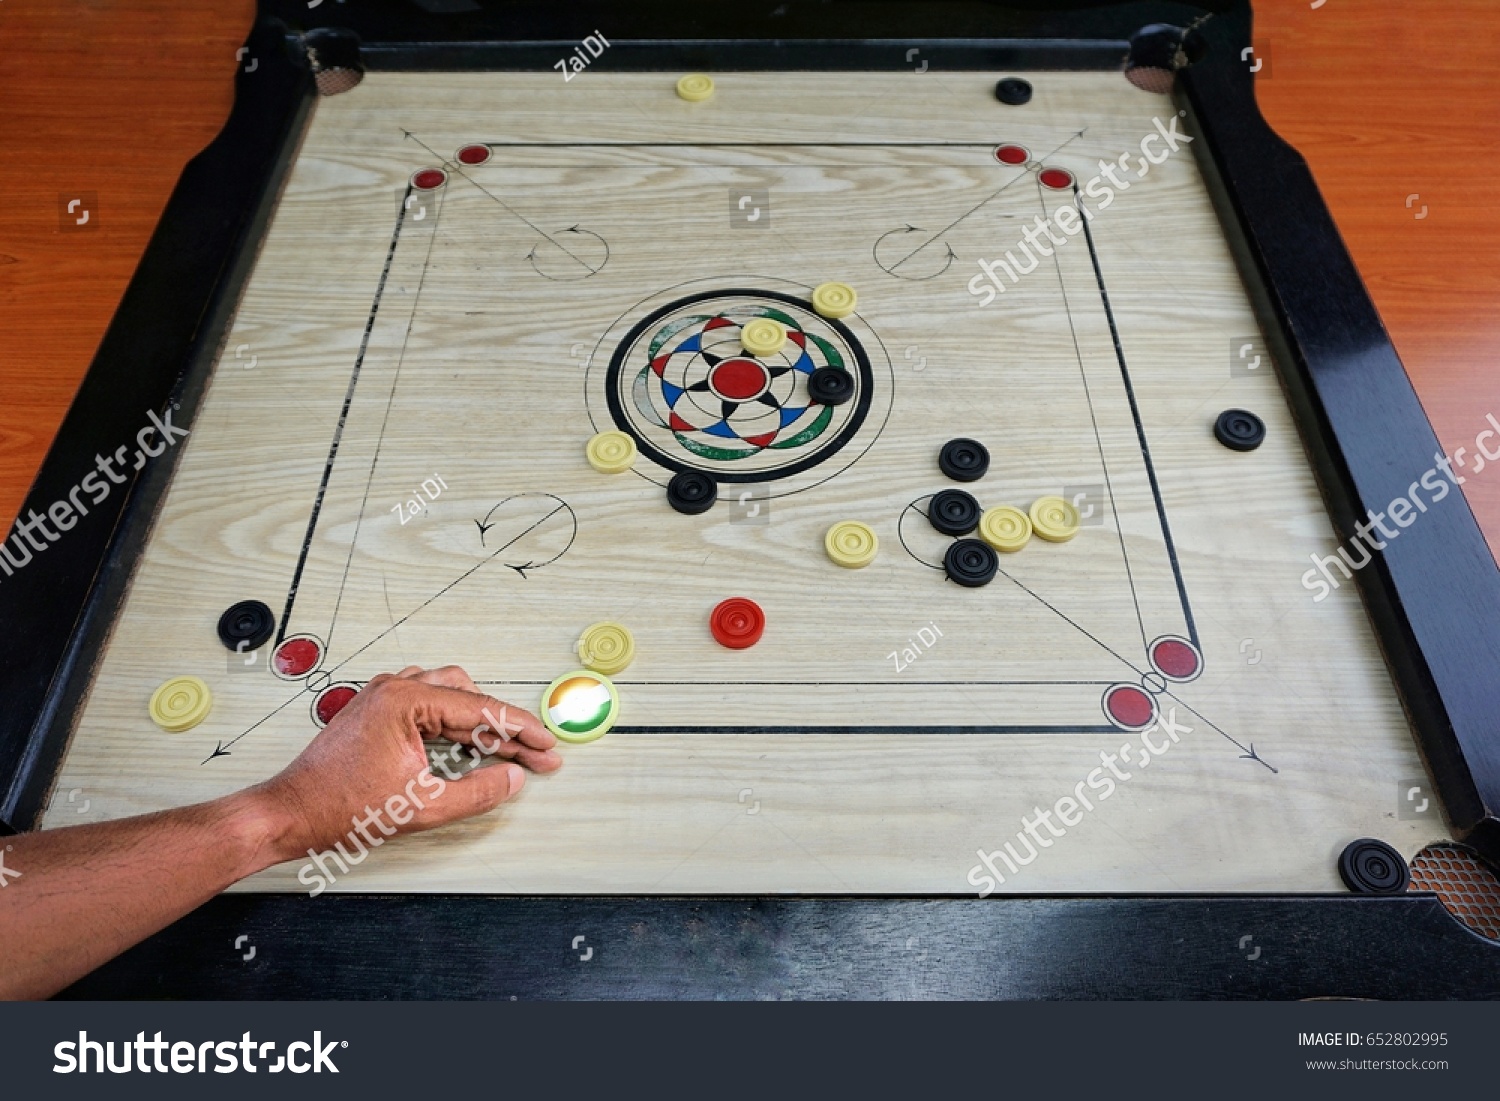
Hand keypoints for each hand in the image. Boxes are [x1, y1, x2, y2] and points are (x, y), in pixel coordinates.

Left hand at [241, 665, 560, 863]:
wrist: (292, 813)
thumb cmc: (339, 806)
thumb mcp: (424, 807)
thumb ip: (478, 792)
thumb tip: (512, 778)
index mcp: (407, 701)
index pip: (481, 710)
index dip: (521, 730)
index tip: (546, 745)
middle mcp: (395, 689)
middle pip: (469, 698)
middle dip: (505, 727)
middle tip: (533, 754)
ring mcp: (383, 697)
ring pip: (450, 695)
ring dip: (480, 721)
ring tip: (504, 749)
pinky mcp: (376, 711)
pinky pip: (427, 702)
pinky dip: (453, 721)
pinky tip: (464, 741)